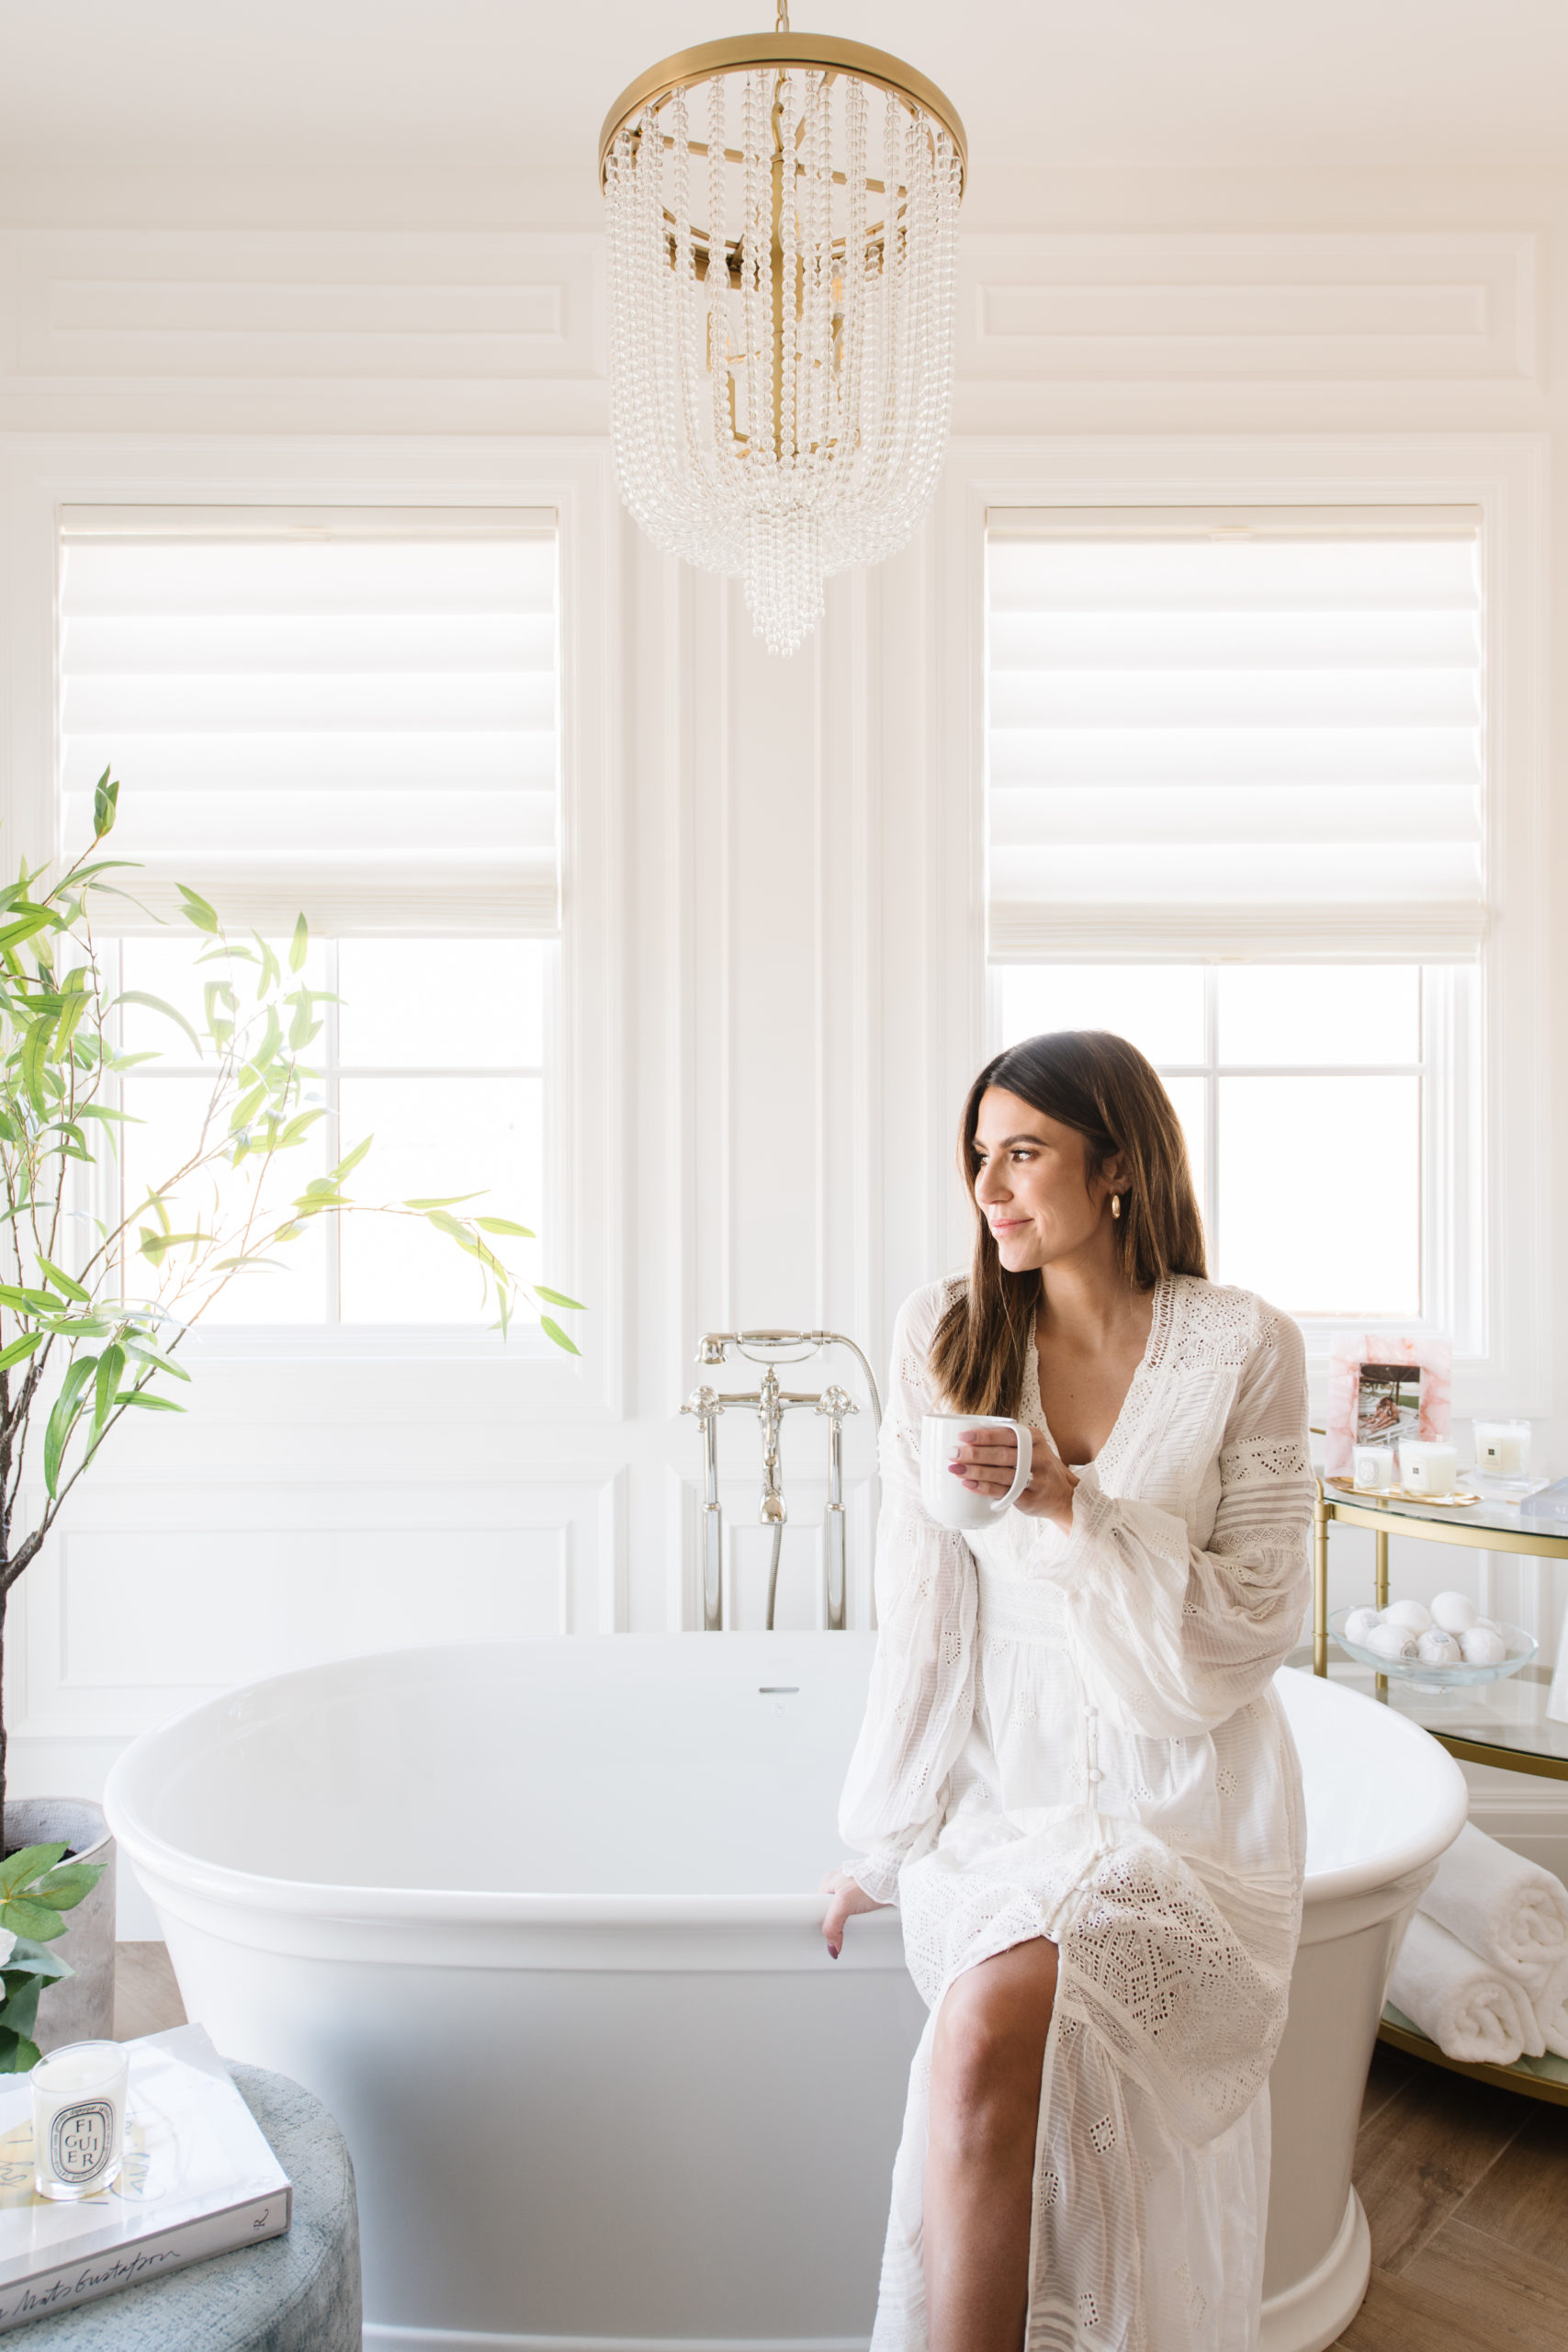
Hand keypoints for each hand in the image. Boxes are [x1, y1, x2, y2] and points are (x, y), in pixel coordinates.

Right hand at [819, 1869, 889, 1957]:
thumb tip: (832, 1946)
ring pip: (848, 1912)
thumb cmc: (872, 1880)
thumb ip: (832, 1924)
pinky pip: (861, 1911)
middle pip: (833, 1911)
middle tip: (847, 1928)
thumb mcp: (845, 1902)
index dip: (822, 1921)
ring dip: (854, 1921)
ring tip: (862, 1923)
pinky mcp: (868, 1894)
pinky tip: (870, 1920)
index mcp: (829, 1882)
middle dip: (839, 1923)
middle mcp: (840, 1883)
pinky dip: (865, 1917)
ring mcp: (854, 1889)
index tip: (828, 1934)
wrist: (897, 1876)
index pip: (817, 1907)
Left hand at [951, 1423, 1076, 1530]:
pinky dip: (984, 1488)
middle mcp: (1037, 1456)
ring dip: (976, 1471)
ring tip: (955, 1469)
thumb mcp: (1029, 1446)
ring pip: (1001, 1474)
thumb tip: (966, 1437)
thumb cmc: (1035, 1465)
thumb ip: (1006, 1440)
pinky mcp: (1030, 1498)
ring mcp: (1036, 1478)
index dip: (983, 1436)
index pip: (1006, 1434)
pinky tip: (969, 1484)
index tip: (962, 1436)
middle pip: (1001, 1455)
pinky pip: (1004, 1492)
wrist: (1062, 1493)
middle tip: (952, 1453)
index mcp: (1034, 1438)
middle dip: (974, 1454)